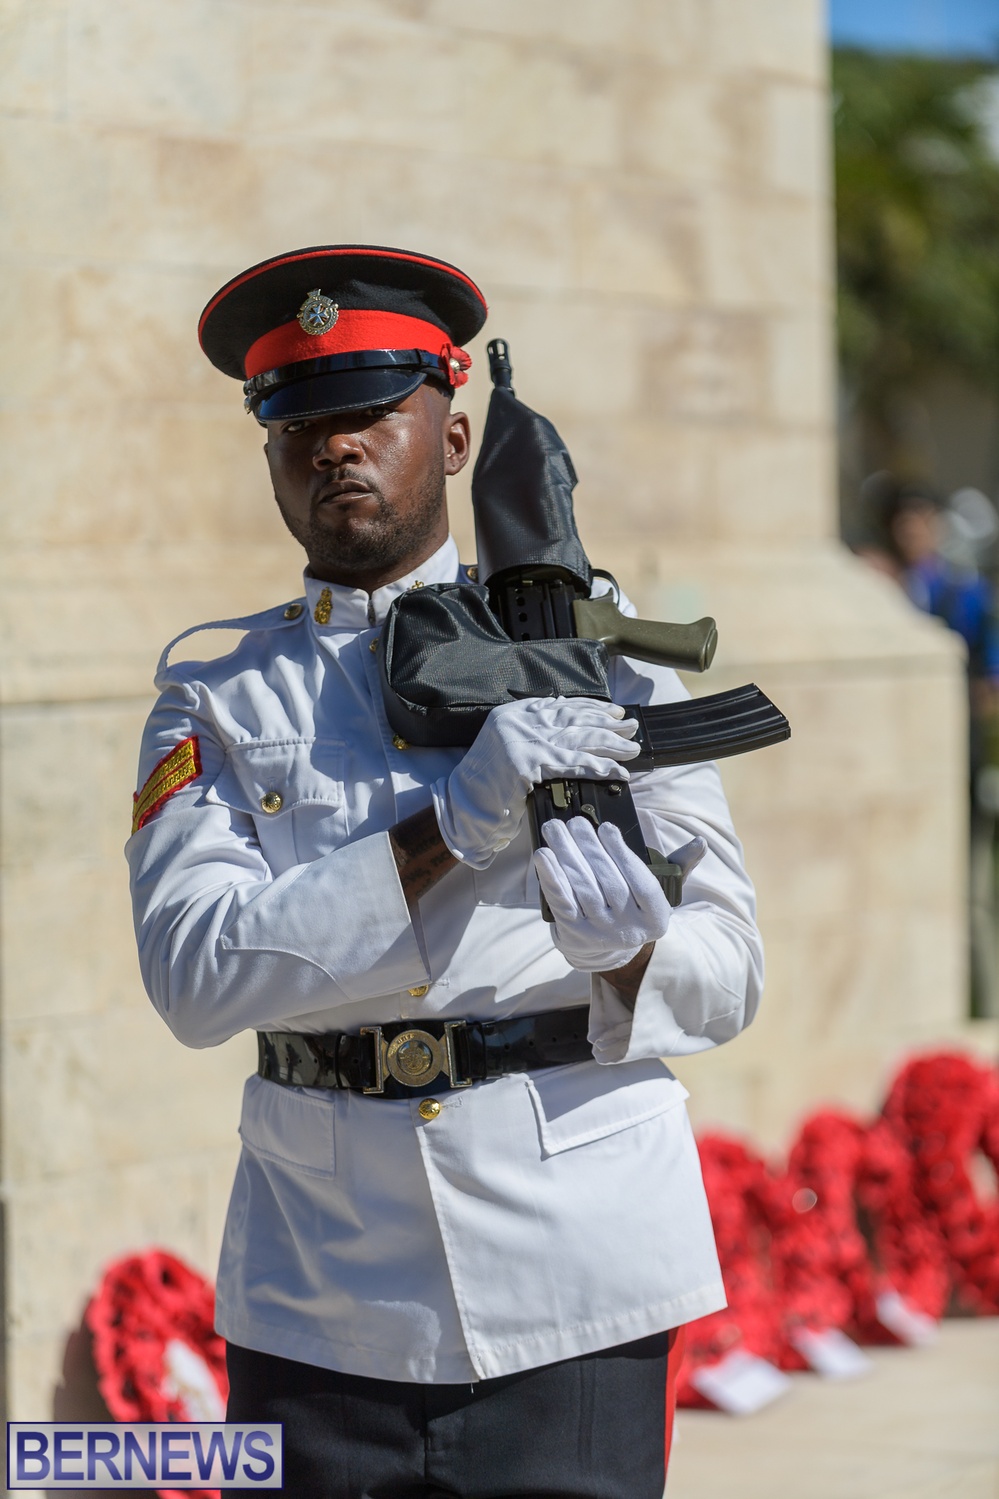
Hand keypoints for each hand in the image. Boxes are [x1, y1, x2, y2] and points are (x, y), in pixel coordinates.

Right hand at [432, 697, 639, 867]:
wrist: (466, 804)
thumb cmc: (489, 780)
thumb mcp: (508, 744)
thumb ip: (533, 729)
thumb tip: (567, 713)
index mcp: (513, 713)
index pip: (560, 705)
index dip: (590, 707)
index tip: (613, 711)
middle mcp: (518, 722)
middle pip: (573, 719)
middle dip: (607, 722)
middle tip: (631, 726)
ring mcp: (523, 741)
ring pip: (578, 738)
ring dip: (610, 743)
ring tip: (631, 748)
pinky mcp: (529, 764)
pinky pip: (573, 764)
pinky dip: (599, 767)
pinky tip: (616, 770)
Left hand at [533, 818, 705, 971]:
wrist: (608, 948)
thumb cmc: (635, 907)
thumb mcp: (662, 891)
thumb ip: (679, 865)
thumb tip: (700, 843)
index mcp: (656, 918)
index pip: (640, 882)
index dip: (622, 853)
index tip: (606, 827)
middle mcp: (629, 930)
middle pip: (608, 882)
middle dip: (589, 848)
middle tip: (575, 822)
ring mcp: (600, 934)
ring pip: (583, 888)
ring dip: (567, 855)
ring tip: (556, 829)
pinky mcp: (573, 934)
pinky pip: (562, 902)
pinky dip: (551, 877)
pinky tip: (544, 856)